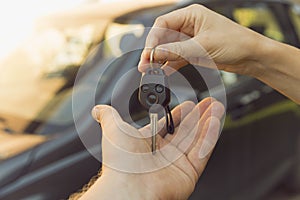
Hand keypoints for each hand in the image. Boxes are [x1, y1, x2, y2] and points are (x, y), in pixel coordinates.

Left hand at [81, 98, 223, 199]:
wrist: (128, 187)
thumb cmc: (120, 161)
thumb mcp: (113, 129)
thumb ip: (108, 116)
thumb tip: (97, 109)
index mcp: (148, 144)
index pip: (168, 125)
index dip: (179, 114)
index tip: (189, 103)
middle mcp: (164, 154)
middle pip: (185, 131)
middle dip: (198, 115)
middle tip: (208, 102)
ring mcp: (177, 164)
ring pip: (197, 139)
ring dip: (208, 122)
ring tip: (217, 107)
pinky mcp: (189, 174)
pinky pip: (202, 152)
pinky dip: (210, 137)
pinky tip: (215, 122)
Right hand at [138, 4, 266, 75]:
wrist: (252, 56)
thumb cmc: (236, 42)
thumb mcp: (204, 46)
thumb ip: (178, 51)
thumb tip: (157, 53)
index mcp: (191, 15)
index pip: (163, 24)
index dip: (153, 39)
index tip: (148, 53)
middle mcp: (189, 26)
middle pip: (163, 37)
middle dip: (153, 51)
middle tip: (146, 64)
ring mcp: (190, 39)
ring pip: (168, 49)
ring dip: (160, 60)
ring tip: (151, 71)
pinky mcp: (193, 52)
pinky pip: (176, 58)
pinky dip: (170, 65)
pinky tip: (163, 72)